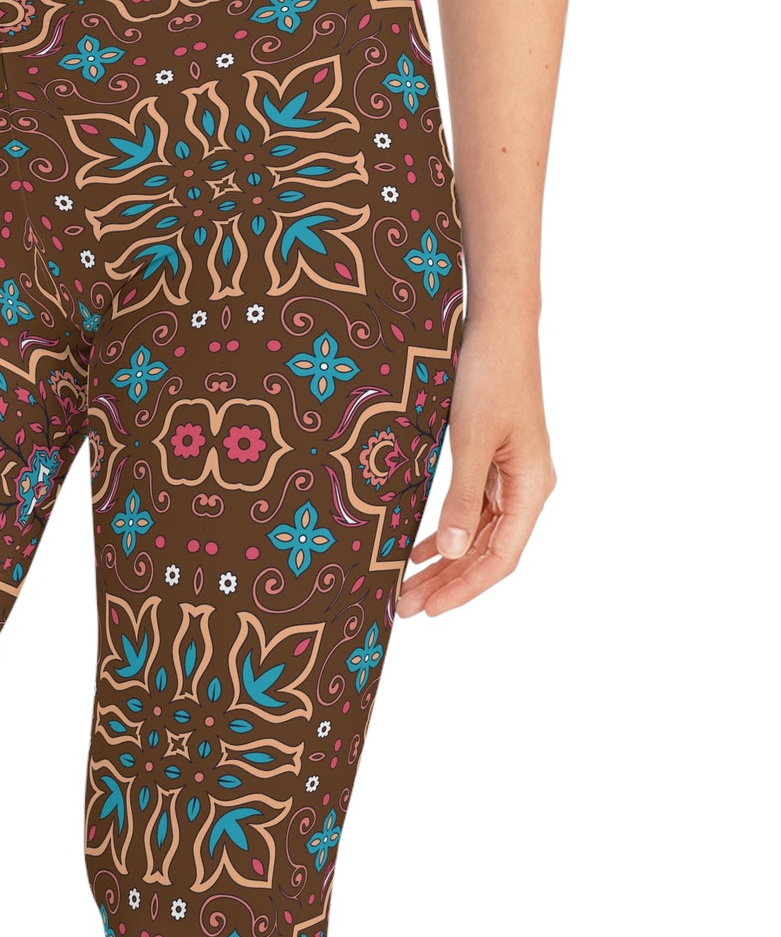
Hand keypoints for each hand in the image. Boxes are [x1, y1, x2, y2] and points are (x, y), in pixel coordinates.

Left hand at [397, 320, 555, 617]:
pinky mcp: (494, 462)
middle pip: (487, 552)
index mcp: (532, 487)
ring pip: (477, 535)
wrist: (497, 326)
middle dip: (448, 583)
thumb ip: (462, 498)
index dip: (465, 588)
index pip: (500, 558)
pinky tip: (421, 549)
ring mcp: (511, 476)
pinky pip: (472, 511)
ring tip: (407, 587)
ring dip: (444, 562)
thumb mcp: (472, 440)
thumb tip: (451, 552)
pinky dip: (447, 532)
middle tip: (405, 608)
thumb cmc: (490, 376)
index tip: (430, 610)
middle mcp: (527, 487)